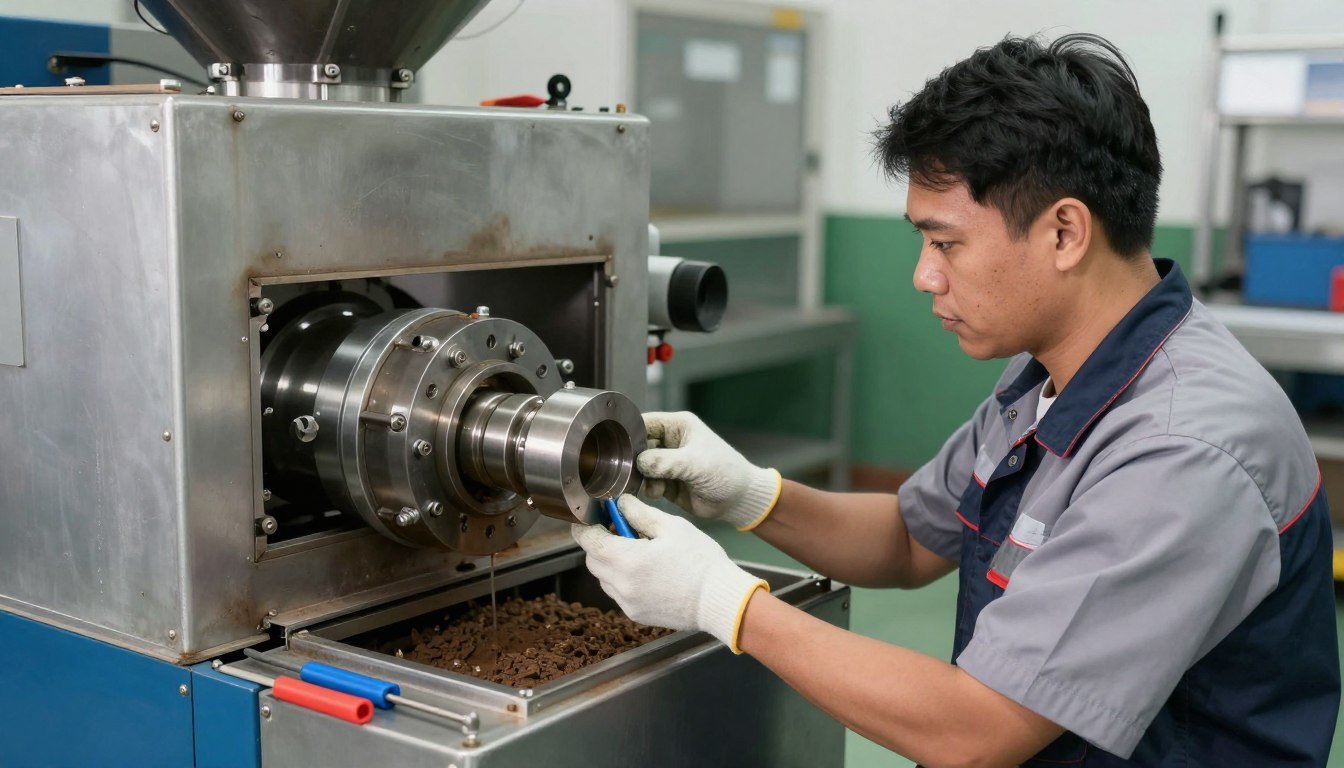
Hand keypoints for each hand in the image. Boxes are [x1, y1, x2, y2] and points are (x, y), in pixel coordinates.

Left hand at [572, 495, 767, 652]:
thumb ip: (639, 513)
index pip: (588, 541)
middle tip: (622, 533)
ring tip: (639, 554)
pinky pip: (618, 593)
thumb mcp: (672, 527)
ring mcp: (627, 603)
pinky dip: (623, 581)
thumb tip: (619, 504)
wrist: (719, 600)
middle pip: (593, 561)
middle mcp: (621, 585)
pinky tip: (647, 573)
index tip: (590, 519)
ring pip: (604, 579)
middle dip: (600, 544)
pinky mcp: (636, 615)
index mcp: (626, 560)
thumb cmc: (700, 560)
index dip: (585, 527)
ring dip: (611, 564)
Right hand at [639, 412, 781, 529]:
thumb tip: (640, 462)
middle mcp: (669, 442)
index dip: (631, 433)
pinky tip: (658, 493)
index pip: (645, 422)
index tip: (619, 448)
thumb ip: (665, 462)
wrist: (738, 500)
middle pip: (638, 446)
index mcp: (678, 425)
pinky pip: (647, 483)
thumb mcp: (695, 463)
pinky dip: (648, 489)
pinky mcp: (666, 482)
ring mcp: (667, 462)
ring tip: (654, 486)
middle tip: (634, 472)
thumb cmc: (726, 473)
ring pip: (640, 466)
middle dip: (634, 460)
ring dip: (641, 477)